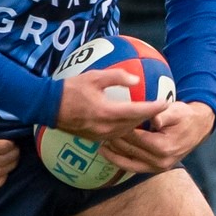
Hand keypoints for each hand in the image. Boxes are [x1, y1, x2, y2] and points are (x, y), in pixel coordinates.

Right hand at [0, 115, 17, 191]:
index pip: (3, 147)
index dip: (11, 144)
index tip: (12, 141)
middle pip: (4, 160)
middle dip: (14, 154)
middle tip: (15, 150)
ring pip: (0, 173)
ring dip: (10, 166)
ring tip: (12, 160)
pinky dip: (1, 180)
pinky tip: (2, 174)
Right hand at [54, 68, 171, 140]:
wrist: (49, 107)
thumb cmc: (70, 89)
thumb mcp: (94, 76)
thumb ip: (117, 77)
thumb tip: (135, 79)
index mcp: (107, 112)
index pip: (137, 111)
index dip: (154, 108)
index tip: (166, 102)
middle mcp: (106, 127)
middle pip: (135, 124)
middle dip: (149, 117)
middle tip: (160, 108)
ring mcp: (100, 135)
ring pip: (127, 132)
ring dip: (138, 125)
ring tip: (148, 116)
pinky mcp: (95, 139)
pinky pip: (116, 136)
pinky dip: (126, 129)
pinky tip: (129, 122)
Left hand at [99, 101, 215, 174]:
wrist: (197, 129)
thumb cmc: (185, 117)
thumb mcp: (177, 111)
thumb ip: (165, 114)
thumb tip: (154, 118)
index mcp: (163, 147)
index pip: (135, 138)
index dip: (121, 129)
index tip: (109, 121)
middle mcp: (160, 161)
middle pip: (130, 150)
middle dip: (114, 140)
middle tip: (100, 130)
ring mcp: (157, 168)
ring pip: (128, 162)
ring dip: (113, 154)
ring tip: (99, 144)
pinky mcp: (154, 170)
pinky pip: (133, 167)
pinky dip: (120, 161)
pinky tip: (108, 153)